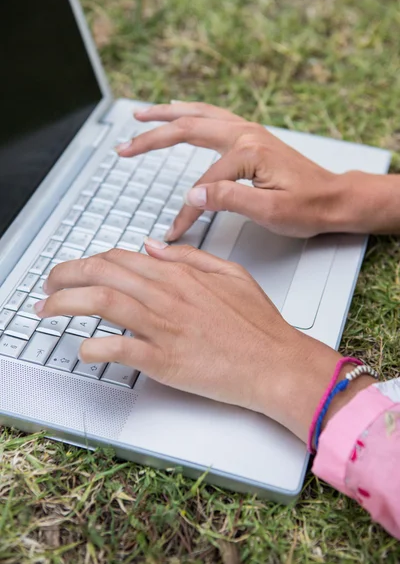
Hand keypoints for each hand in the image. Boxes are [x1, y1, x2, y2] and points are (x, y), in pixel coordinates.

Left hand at [35, 241, 357, 442]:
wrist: (276, 362)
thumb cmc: (257, 324)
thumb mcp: (230, 274)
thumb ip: (189, 257)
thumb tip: (153, 246)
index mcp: (180, 274)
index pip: (121, 258)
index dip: (89, 263)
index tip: (76, 272)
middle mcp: (167, 295)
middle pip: (103, 274)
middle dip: (65, 276)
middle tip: (48, 287)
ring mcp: (164, 327)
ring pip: (103, 302)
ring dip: (66, 304)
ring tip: (47, 311)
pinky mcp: (165, 360)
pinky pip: (119, 348)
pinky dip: (94, 347)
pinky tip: (82, 349)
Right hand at [117, 102, 356, 239]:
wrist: (334, 199)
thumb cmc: (308, 207)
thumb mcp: (270, 211)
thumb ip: (229, 200)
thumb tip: (193, 195)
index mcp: (247, 152)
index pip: (203, 185)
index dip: (186, 211)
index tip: (174, 233)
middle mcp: (245, 134)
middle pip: (188, 129)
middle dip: (152, 137)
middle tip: (124, 146)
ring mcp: (248, 131)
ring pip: (198, 114)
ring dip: (166, 114)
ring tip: (140, 114)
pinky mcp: (251, 137)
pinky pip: (212, 116)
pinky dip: (190, 113)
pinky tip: (179, 112)